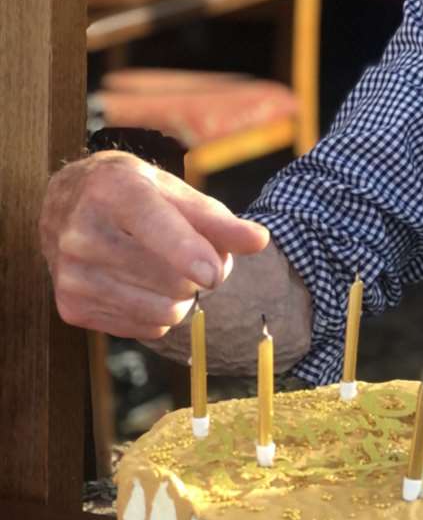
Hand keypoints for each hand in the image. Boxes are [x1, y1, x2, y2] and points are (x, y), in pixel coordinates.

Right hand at [40, 151, 269, 338]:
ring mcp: (71, 274)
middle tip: (194, 256)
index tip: (212, 274)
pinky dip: (156, 313)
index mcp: (112, 190)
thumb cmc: (132, 194)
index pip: (152, 224)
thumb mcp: (173, 191)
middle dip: (200, 274)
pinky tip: (139, 284)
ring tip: (166, 270)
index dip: (186, 252)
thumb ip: (218, 219)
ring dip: (181, 298)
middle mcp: (82, 232)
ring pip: (163, 312)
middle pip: (172, 280)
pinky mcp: (71, 307)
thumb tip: (259, 240)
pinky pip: (146, 329)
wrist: (66, 206)